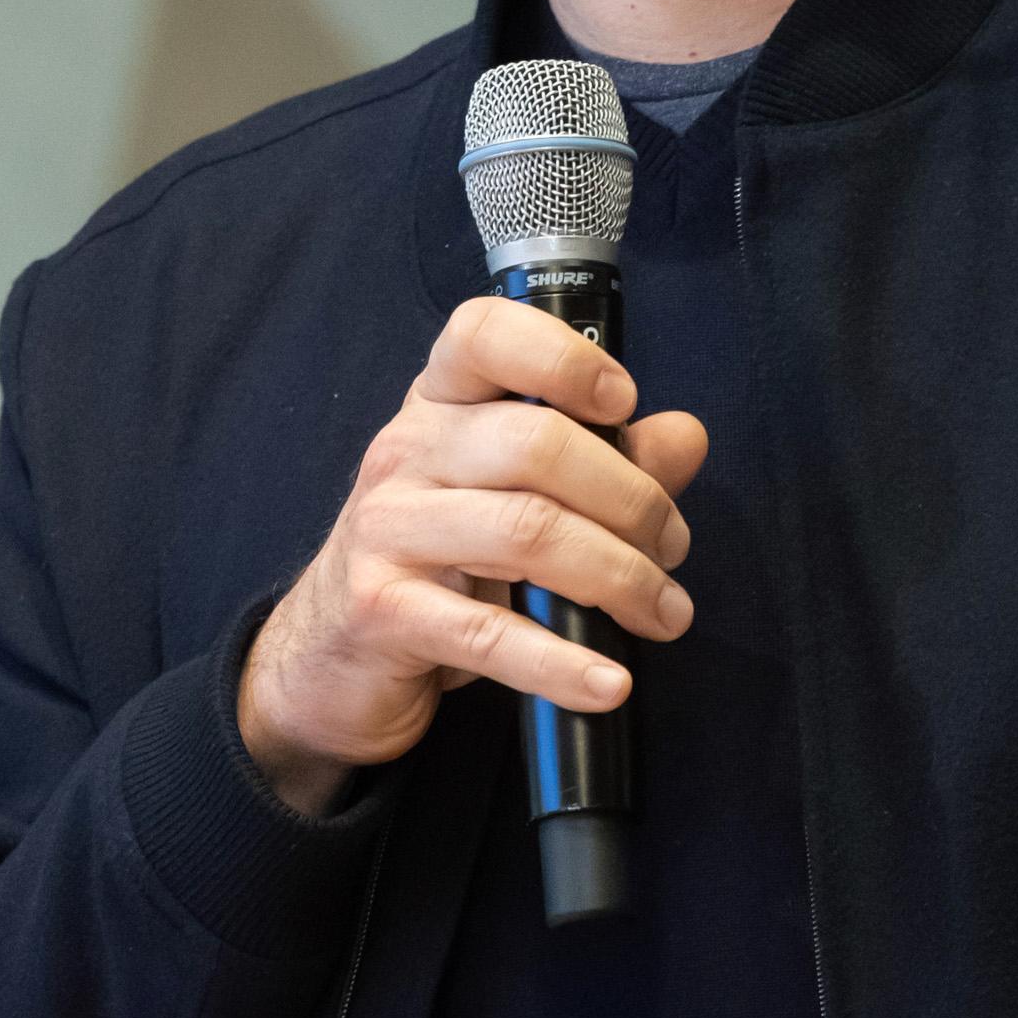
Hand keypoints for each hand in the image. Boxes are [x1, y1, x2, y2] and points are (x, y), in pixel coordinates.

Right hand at [237, 295, 707, 817]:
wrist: (332, 658)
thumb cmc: (436, 564)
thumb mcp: (514, 497)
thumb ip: (606, 462)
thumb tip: (685, 436)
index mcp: (439, 406)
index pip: (483, 335)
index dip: (561, 357)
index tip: (623, 401)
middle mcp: (406, 453)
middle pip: (536, 443)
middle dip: (632, 499)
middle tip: (671, 547)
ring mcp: (387, 531)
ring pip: (527, 533)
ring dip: (619, 578)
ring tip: (661, 611)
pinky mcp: (383, 612)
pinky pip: (491, 634)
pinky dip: (563, 663)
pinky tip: (608, 682)